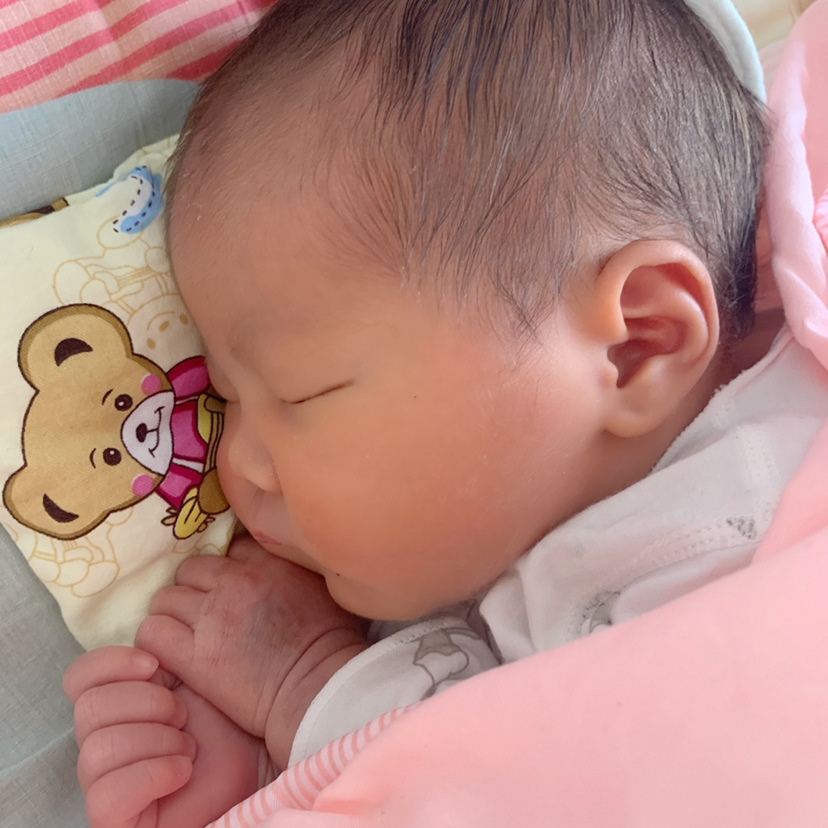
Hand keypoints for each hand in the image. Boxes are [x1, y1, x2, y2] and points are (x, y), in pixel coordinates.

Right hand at [64, 646, 263, 827]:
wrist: (260, 760)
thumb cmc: (228, 717)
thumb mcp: (195, 673)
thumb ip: (163, 652)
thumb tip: (143, 635)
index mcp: (117, 700)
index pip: (79, 678)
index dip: (110, 664)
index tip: (154, 664)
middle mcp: (104, 740)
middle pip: (88, 710)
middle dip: (147, 703)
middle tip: (183, 714)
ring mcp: (107, 782)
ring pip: (96, 751)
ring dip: (156, 740)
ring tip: (189, 746)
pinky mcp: (115, 818)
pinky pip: (105, 797)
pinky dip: (152, 775)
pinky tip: (183, 770)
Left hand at [136, 536, 367, 768]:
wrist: (319, 689)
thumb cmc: (334, 645)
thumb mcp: (325, 588)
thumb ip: (297, 569)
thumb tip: (289, 566)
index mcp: (269, 563)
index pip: (231, 548)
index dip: (227, 569)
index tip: (231, 588)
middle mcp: (235, 582)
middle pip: (190, 569)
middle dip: (192, 589)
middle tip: (202, 614)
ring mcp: (211, 616)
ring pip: (164, 599)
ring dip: (171, 615)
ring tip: (184, 635)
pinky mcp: (193, 655)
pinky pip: (152, 633)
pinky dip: (157, 641)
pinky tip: (171, 655)